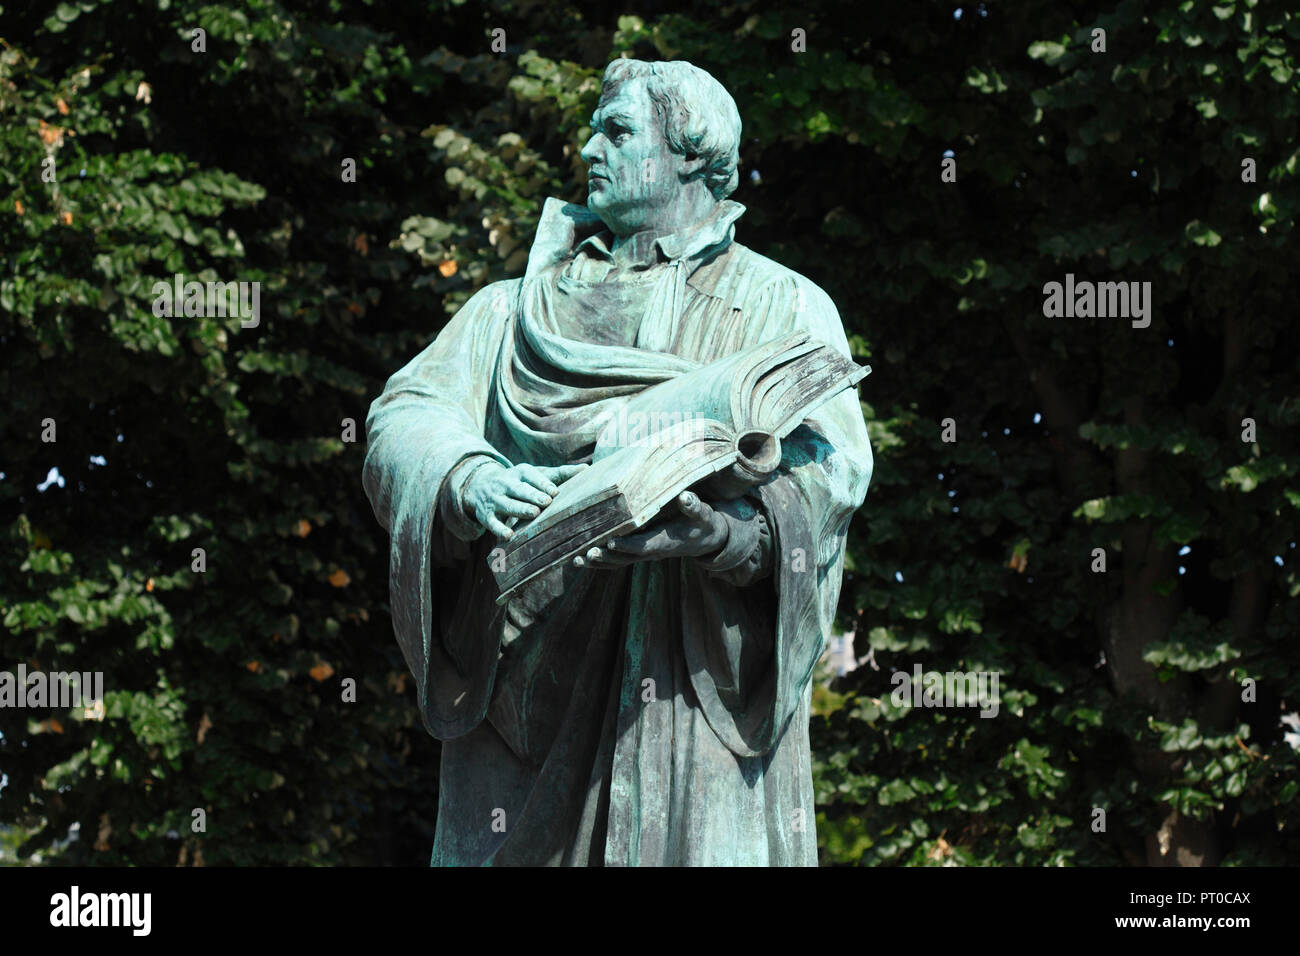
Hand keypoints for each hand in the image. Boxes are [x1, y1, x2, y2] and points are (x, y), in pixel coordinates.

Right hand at [465, 462, 587, 539]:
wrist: (480, 484)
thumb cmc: (519, 482)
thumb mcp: (535, 474)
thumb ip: (560, 473)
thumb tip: (587, 469)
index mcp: (520, 472)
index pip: (532, 476)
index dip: (542, 484)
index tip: (554, 492)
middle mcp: (506, 483)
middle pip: (519, 489)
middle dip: (532, 495)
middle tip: (546, 502)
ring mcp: (495, 499)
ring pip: (507, 504)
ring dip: (519, 509)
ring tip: (533, 514)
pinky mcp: (486, 514)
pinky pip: (492, 522)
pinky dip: (499, 529)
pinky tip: (509, 535)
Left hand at [573, 491, 727, 567]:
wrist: (705, 538)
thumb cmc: (702, 523)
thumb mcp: (702, 513)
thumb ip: (693, 506)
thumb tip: (685, 496)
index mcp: (664, 543)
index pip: (642, 546)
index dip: (626, 545)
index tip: (609, 541)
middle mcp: (651, 552)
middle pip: (624, 559)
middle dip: (604, 556)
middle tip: (584, 552)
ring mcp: (643, 554)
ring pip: (616, 563)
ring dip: (596, 562)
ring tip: (575, 559)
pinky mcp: (637, 552)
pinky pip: (615, 561)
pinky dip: (598, 562)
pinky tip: (580, 558)